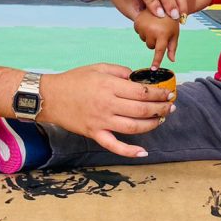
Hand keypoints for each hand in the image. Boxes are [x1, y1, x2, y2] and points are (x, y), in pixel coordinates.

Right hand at [38, 65, 174, 157]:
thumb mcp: (98, 68)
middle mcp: (108, 104)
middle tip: (170, 107)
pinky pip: (114, 146)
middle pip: (142, 110)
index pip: (142, 92)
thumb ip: (121, 72)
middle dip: (160, 109)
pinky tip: (143, 152)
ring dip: (152, 125)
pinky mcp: (95, 133)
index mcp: (110, 86)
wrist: (50, 97)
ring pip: (134, 127)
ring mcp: (101, 121)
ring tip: (161, 120)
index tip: (168, 93)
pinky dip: (129, 151)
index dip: (159, 94)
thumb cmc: (74, 80)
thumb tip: (139, 79)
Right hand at [134, 12, 179, 67]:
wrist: (163, 3)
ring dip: (149, 36)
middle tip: (160, 31)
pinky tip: (148, 23)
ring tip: (155, 25)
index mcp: (163, 34)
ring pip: (144, 40)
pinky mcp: (137, 22)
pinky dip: (143, 30)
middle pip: (150, 46)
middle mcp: (152, 31)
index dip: (156, 61)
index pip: (159, 51)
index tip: (153, 69)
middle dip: (155, 42)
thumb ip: (172, 48)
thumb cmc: (171, 20)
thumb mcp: (174, 33)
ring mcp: (143, 26)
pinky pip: (139, 33)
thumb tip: (172, 60)